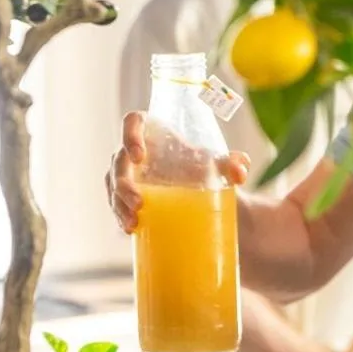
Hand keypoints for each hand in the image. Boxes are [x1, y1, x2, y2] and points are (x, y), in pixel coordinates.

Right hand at [105, 111, 250, 232]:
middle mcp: (135, 151)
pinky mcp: (126, 196)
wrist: (205, 198)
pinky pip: (115, 203)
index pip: (134, 122)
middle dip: (124, 183)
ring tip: (133, 222)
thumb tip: (240, 172)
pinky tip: (130, 229)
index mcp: (154, 132)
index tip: (140, 156)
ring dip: (118, 203)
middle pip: (119, 160)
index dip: (130, 135)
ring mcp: (128, 175)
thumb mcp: (220, 167)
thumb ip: (233, 164)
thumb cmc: (206, 171)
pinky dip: (120, 216)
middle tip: (139, 203)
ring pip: (112, 184)